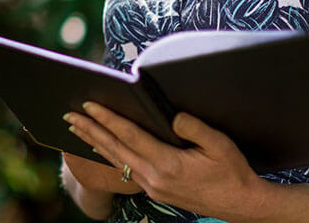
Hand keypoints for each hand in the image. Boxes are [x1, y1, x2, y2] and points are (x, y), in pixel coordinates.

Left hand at [63, 102, 269, 220]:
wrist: (239, 204)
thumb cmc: (231, 171)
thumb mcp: (219, 144)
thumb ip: (193, 127)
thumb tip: (171, 115)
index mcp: (167, 164)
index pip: (130, 136)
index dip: (108, 118)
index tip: (89, 105)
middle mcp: (154, 177)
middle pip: (115, 148)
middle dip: (91, 129)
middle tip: (69, 114)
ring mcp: (153, 186)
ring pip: (117, 159)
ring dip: (95, 141)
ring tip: (77, 127)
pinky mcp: (156, 189)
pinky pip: (126, 167)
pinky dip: (110, 154)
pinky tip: (102, 147)